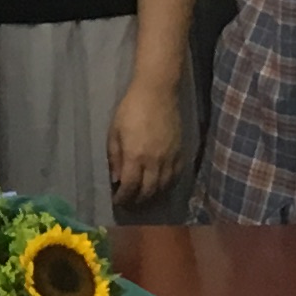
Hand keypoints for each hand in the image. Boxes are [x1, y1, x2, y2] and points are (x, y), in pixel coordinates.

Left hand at [108, 79, 183, 203]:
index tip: (118, 201)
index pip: (130, 187)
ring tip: (144, 197)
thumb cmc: (130, 109)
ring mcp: (170, 158)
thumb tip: (116, 179)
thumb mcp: (114, 132)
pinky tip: (160, 185)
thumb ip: (115, 157)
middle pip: (148, 191)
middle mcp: (154, 161)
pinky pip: (176, 176)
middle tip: (130, 203)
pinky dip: (167, 185)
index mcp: (135, 156)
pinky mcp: (181, 153)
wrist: (157, 93)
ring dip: (153, 195)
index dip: (123, 198)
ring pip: (163, 187)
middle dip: (137, 200)